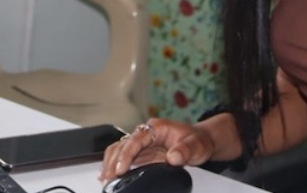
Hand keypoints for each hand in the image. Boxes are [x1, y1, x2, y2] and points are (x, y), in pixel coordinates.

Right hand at [99, 118, 216, 182]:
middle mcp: (146, 134)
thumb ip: (185, 150)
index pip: (135, 140)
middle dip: (113, 161)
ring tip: (105, 178)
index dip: (126, 155)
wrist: (202, 141)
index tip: (120, 169)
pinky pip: (124, 156)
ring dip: (111, 163)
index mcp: (156, 128)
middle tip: (108, 178)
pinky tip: (108, 174)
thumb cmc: (198, 140)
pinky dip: (115, 164)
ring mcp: (143, 143)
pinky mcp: (143, 153)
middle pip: (123, 145)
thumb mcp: (196, 145)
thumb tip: (173, 157)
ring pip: (119, 149)